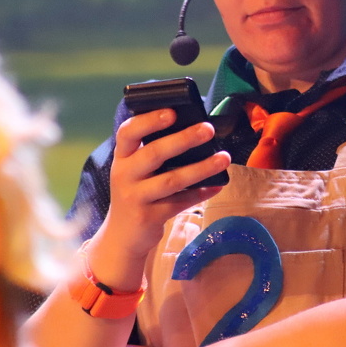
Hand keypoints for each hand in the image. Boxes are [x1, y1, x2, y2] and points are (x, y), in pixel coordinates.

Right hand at [88, 108, 230, 288]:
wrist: (122, 235)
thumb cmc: (137, 191)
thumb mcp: (136, 170)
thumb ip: (154, 152)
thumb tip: (194, 130)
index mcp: (122, 157)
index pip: (128, 132)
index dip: (149, 120)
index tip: (172, 112)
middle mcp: (124, 175)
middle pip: (154, 153)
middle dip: (183, 139)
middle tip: (208, 129)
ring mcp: (135, 197)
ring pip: (171, 180)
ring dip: (200, 168)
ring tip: (223, 158)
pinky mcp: (149, 217)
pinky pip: (180, 203)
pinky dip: (200, 193)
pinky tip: (217, 185)